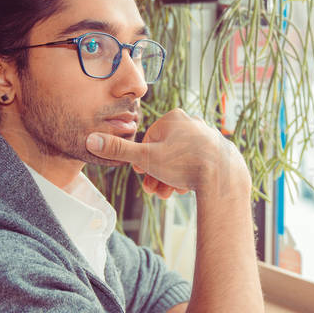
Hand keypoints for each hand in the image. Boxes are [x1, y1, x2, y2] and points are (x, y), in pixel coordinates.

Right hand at [86, 109, 248, 197]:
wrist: (223, 176)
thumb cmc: (184, 164)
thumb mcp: (146, 159)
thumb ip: (119, 150)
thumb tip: (90, 140)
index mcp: (173, 118)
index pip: (149, 140)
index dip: (144, 161)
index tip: (144, 177)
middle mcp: (192, 122)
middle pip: (165, 152)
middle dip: (157, 174)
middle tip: (155, 192)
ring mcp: (207, 136)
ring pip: (180, 159)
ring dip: (170, 178)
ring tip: (168, 195)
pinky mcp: (218, 151)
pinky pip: (196, 163)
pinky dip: (187, 176)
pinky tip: (185, 190)